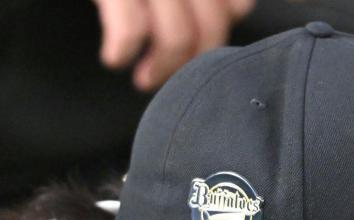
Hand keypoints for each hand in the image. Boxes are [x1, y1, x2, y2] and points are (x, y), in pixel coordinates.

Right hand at [93, 0, 254, 90]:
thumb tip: (231, 15)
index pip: (238, 7)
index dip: (220, 32)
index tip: (197, 48)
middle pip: (211, 29)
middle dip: (192, 64)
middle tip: (169, 74)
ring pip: (177, 37)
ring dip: (161, 70)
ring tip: (144, 78)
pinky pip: (130, 29)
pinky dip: (122, 51)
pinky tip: (115, 58)